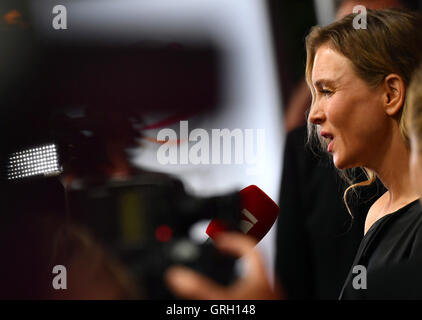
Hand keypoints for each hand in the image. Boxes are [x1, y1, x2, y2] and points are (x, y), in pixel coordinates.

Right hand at [165, 232, 282, 299]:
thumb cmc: (253, 312)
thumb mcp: (221, 301)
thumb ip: (199, 288)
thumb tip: (177, 276)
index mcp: (259, 276)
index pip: (249, 246)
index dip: (232, 239)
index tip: (219, 240)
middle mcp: (268, 285)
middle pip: (253, 260)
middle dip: (234, 255)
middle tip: (219, 254)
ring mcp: (269, 297)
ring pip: (254, 277)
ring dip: (238, 273)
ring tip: (223, 274)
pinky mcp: (267, 304)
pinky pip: (255, 292)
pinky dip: (241, 289)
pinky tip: (231, 297)